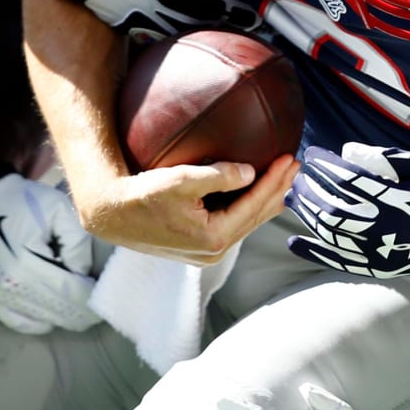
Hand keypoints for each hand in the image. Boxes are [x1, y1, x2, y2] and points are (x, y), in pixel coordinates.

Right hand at [0, 172, 100, 334]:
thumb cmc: (24, 203)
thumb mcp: (59, 209)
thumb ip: (77, 242)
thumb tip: (83, 273)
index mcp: (25, 262)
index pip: (69, 293)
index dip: (92, 299)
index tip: (108, 296)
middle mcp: (8, 286)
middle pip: (57, 313)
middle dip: (83, 313)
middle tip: (100, 305)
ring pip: (42, 322)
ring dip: (64, 317)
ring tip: (81, 305)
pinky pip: (22, 324)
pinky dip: (42, 321)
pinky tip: (56, 310)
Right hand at [74, 154, 299, 264]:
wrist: (113, 215)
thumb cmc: (143, 195)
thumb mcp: (181, 180)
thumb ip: (218, 176)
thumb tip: (250, 172)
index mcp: (214, 237)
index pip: (254, 205)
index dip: (274, 181)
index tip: (289, 159)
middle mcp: (214, 250)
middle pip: (255, 217)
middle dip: (277, 190)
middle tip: (295, 165)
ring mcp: (206, 251)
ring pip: (246, 222)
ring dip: (266, 199)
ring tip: (284, 179)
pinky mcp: (199, 245)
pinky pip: (233, 224)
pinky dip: (249, 207)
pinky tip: (257, 195)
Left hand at [285, 143, 409, 277]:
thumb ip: (385, 158)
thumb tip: (348, 150)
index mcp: (393, 197)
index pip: (348, 179)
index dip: (326, 166)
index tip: (312, 155)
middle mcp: (381, 225)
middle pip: (333, 206)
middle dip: (310, 188)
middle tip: (297, 175)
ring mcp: (376, 250)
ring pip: (330, 232)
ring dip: (306, 214)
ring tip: (290, 198)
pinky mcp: (375, 266)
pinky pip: (338, 261)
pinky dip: (314, 253)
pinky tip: (294, 243)